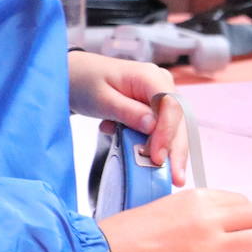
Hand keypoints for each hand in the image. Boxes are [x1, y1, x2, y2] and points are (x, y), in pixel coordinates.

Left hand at [67, 53, 187, 184]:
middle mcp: (162, 85)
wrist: (73, 74)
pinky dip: (157, 146)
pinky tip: (148, 159)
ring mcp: (160, 96)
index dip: (167, 134)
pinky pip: (161, 128)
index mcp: (150, 76)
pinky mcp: (154, 108)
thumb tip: (152, 127)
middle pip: (178, 120)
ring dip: (170, 151)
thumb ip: (128, 112)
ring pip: (173, 127)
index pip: (170, 106)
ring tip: (171, 176)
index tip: (158, 158)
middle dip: (177, 149)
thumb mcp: (101, 98)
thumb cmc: (84, 81)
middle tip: (177, 178)